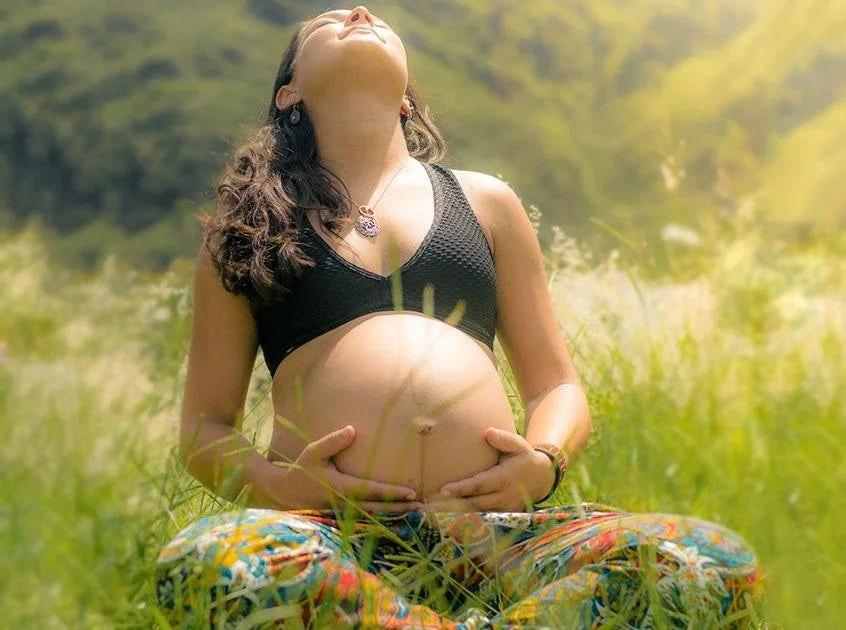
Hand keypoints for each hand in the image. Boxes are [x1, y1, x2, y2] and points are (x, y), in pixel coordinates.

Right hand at [260, 425, 423, 512]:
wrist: (282, 493)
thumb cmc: (300, 469)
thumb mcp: (313, 452)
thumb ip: (332, 442)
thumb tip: (352, 430)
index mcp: (340, 488)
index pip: (372, 490)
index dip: (393, 492)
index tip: (412, 492)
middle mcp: (344, 504)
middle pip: (378, 508)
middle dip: (401, 508)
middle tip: (423, 506)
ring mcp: (343, 515)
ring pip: (374, 517)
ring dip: (395, 516)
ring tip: (416, 514)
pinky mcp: (342, 519)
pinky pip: (366, 521)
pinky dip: (383, 521)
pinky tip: (398, 520)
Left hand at [423, 427, 554, 511]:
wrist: (542, 478)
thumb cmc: (524, 457)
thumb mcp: (518, 445)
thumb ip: (503, 439)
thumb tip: (487, 432)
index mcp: (504, 479)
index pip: (479, 485)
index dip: (461, 488)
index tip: (443, 490)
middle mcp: (502, 498)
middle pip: (473, 504)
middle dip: (450, 506)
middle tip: (427, 507)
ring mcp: (502, 510)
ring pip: (475, 515)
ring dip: (453, 515)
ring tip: (431, 514)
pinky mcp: (501, 516)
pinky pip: (480, 520)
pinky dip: (463, 521)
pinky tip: (444, 520)